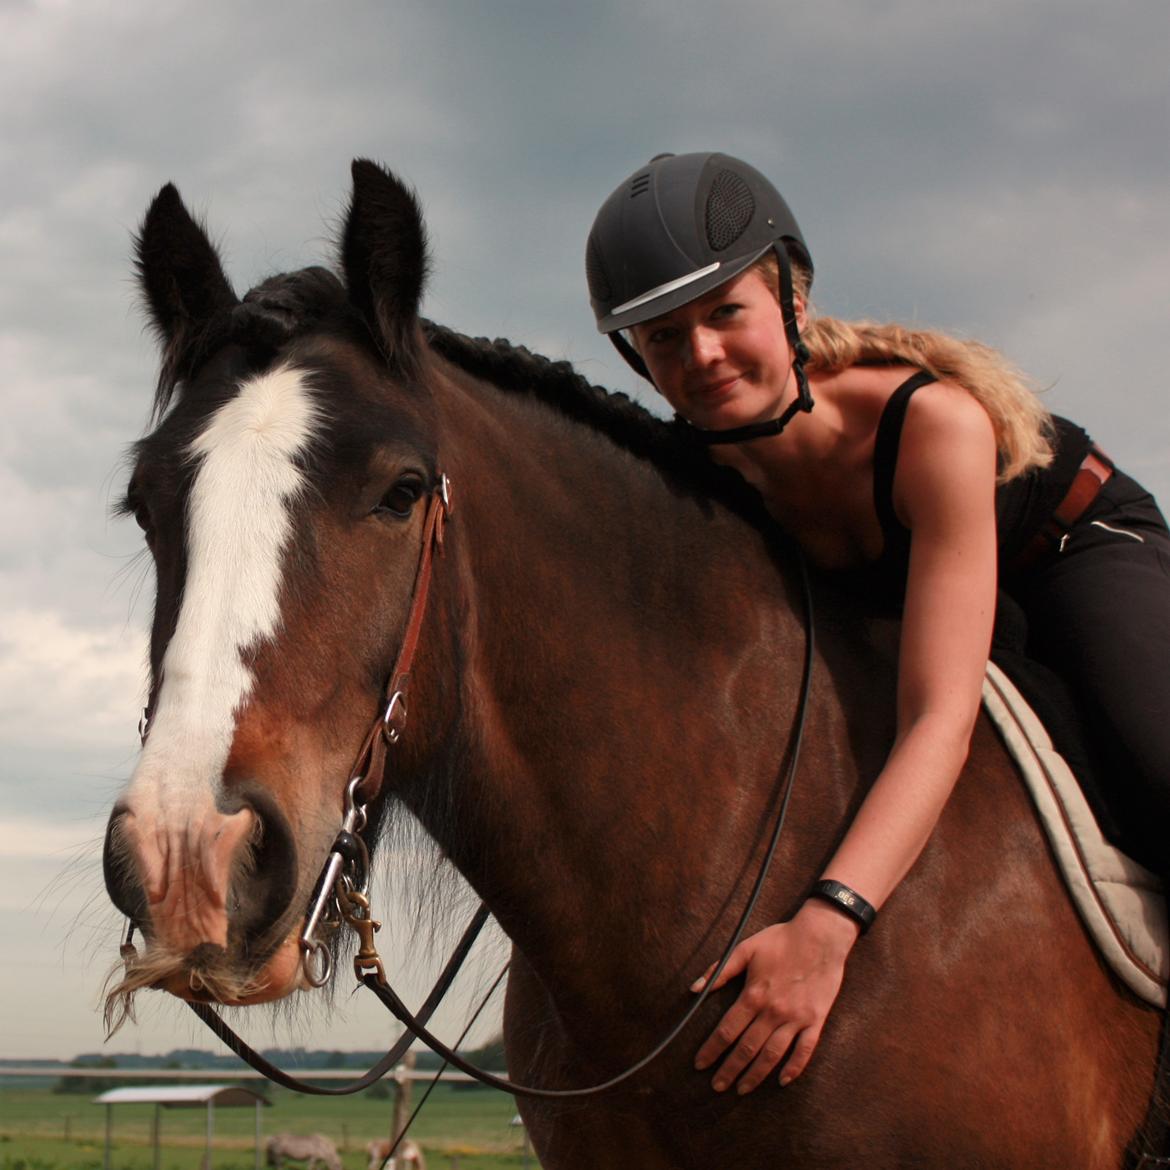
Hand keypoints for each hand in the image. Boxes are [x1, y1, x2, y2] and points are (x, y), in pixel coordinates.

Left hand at [691, 900, 857, 1092]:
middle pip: (747, 1048)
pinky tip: (782, 1081)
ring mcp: (796, 1018)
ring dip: (755, 1075)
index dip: (712, 1049)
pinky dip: (794, 1068)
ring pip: (772, 1055)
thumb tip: (695, 988)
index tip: (700, 1064)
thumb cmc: (781, 940)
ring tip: (742, 1090)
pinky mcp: (816, 1020)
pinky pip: (805, 1050)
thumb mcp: (745, 948)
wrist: (820, 936)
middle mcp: (773, 1011)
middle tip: (716, 1087)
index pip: (727, 1030)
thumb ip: (720, 970)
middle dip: (729, 1069)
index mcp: (753, 994)